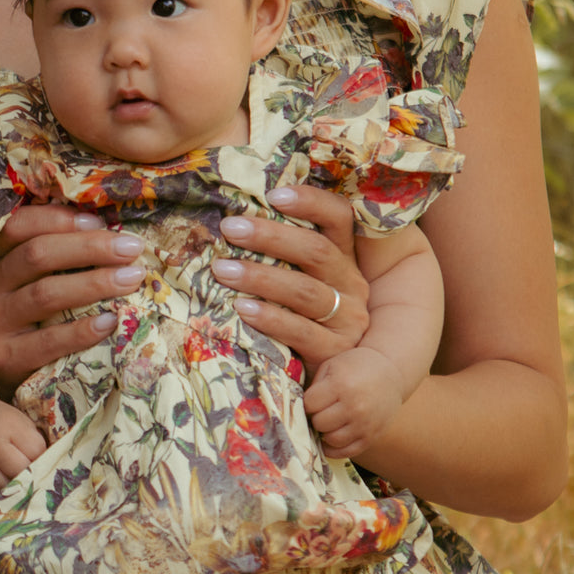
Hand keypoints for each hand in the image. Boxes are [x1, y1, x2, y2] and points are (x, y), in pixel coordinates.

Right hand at [0, 205, 144, 396]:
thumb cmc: (25, 326)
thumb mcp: (26, 287)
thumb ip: (52, 262)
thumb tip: (107, 234)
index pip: (19, 227)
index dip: (59, 220)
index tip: (100, 222)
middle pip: (38, 255)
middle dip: (90, 247)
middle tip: (131, 249)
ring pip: (46, 294)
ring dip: (94, 283)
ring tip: (131, 279)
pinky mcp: (5, 359)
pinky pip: (49, 341)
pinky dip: (82, 330)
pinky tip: (110, 322)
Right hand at [0, 398, 46, 499]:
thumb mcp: (19, 421)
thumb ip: (34, 440)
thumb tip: (52, 466)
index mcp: (10, 427)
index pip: (36, 451)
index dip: (43, 458)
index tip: (44, 461)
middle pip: (22, 471)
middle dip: (32, 476)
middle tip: (37, 478)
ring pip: (7, 486)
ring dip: (18, 489)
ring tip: (24, 486)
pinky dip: (2, 498)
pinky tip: (9, 493)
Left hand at [211, 186, 369, 374]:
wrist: (328, 379)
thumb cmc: (300, 318)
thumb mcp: (300, 283)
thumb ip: (284, 255)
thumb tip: (235, 217)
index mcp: (346, 259)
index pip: (339, 218)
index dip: (311, 202)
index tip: (274, 194)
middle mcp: (352, 285)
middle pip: (316, 252)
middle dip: (270, 237)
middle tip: (230, 228)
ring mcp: (347, 320)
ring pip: (305, 291)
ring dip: (260, 277)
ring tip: (222, 270)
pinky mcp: (334, 352)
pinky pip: (300, 331)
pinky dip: (269, 317)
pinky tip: (241, 309)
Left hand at [304, 346, 404, 459]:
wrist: (391, 372)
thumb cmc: (355, 367)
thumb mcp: (332, 366)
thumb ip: (314, 386)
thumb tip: (296, 411)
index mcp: (341, 385)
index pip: (309, 404)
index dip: (308, 403)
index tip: (314, 400)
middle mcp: (354, 406)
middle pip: (319, 423)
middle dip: (316, 417)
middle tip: (322, 410)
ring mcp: (364, 424)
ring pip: (330, 440)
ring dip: (325, 432)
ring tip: (329, 422)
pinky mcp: (372, 436)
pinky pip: (346, 452)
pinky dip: (335, 448)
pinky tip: (332, 438)